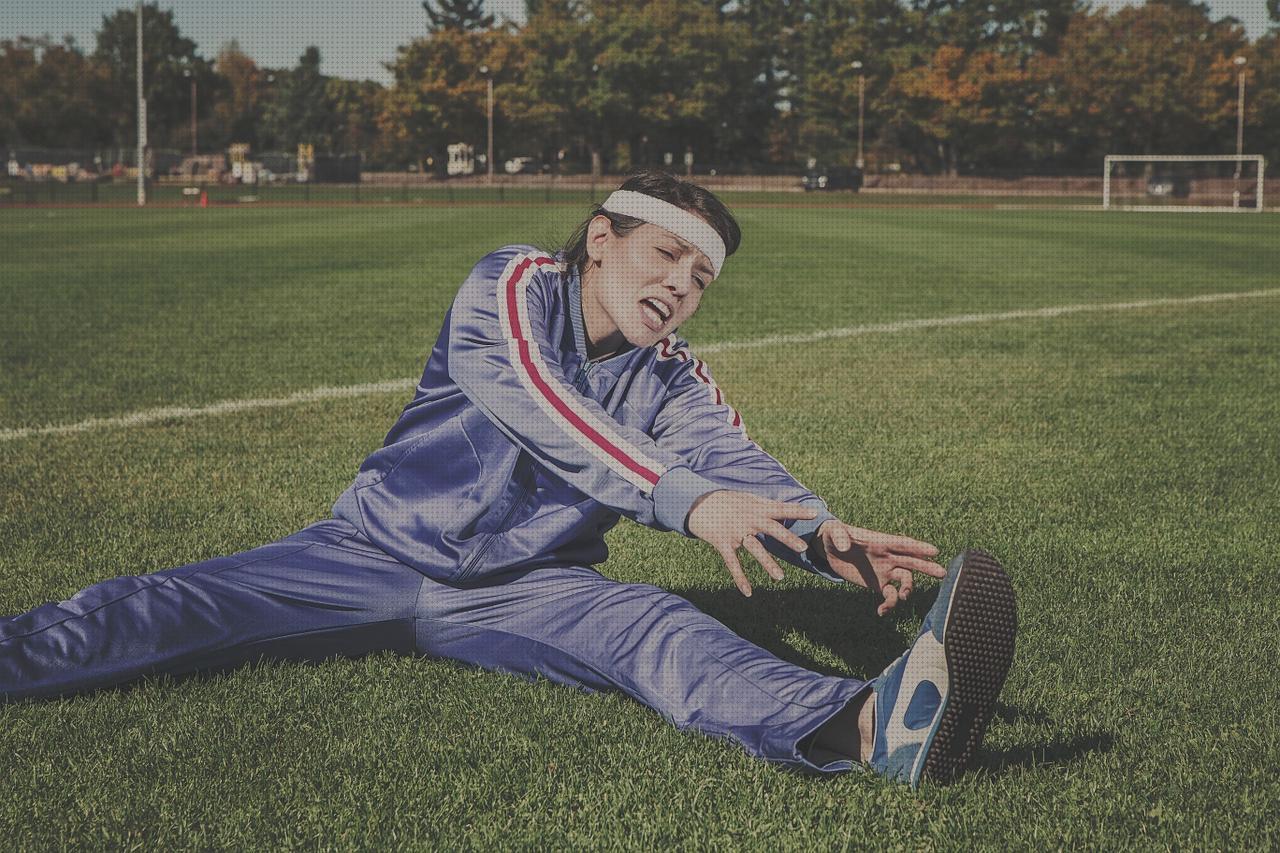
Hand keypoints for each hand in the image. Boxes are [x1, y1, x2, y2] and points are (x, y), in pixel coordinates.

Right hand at [687, 490, 816, 596]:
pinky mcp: (723, 543)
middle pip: (771, 529)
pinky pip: (733, 563)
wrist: (697, 503)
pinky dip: (740, 578)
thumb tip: (786, 510)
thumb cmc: (726, 501)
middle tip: (802, 549)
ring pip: (755, 549)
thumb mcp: (747, 499)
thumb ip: (766, 506)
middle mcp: (748, 519)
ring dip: (768, 563)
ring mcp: (736, 532)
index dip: (798, 510)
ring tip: (780, 578)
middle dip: (787, 538)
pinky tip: (748, 592)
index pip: (781, 508)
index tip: (815, 513)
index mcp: (757, 508)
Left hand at [816, 520, 945, 615]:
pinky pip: (890, 595)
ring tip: (902, 596)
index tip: (934, 551)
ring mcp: (885, 571)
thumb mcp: (833, 532)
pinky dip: (889, 604)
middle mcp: (888, 556)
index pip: (903, 544)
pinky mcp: (877, 584)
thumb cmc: (834, 535)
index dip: (918, 547)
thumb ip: (839, 536)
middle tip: (942, 573)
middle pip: (912, 562)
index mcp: (881, 541)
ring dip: (908, 589)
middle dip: (927, 567)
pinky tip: (881, 611)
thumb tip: (845, 546)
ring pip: (905, 580)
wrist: (830, 550)